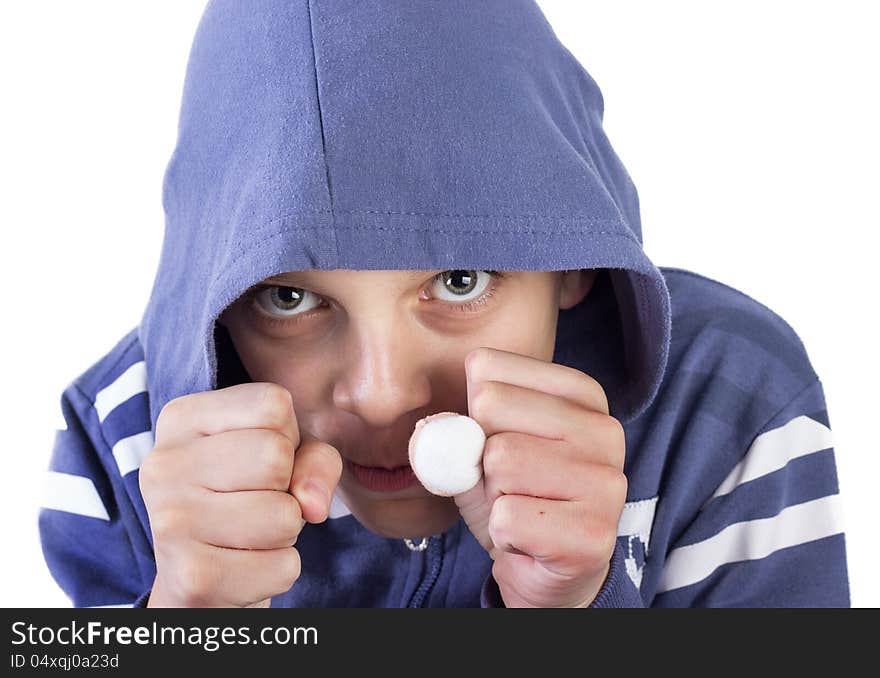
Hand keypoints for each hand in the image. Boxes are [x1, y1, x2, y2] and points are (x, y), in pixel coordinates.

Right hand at [139, 382, 342, 606]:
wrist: (200, 575)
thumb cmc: (250, 496)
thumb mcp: (288, 456)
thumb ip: (316, 458)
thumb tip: (312, 504)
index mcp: (181, 418)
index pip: (273, 405)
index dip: (288, 436)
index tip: (259, 459)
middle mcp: (163, 464)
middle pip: (275, 455)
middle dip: (287, 484)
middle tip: (258, 499)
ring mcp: (170, 522)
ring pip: (283, 515)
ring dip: (286, 530)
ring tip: (251, 532)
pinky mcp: (191, 577)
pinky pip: (283, 566)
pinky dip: (281, 569)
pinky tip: (245, 564)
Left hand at [455, 347, 626, 607]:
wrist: (543, 570)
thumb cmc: (514, 495)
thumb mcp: (482, 442)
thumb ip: (460, 422)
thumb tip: (444, 432)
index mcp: (581, 394)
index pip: (487, 368)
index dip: (475, 414)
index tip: (501, 441)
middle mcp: (604, 429)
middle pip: (491, 408)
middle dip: (481, 454)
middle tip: (508, 484)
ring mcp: (607, 482)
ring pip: (500, 462)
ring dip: (493, 496)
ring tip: (520, 508)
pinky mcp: (593, 534)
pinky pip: (507, 516)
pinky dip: (501, 533)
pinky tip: (527, 539)